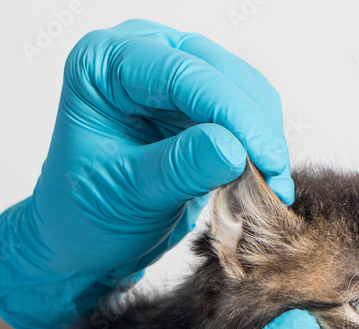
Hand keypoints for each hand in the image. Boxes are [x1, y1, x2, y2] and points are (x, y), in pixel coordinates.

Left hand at [0, 19, 293, 328]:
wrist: (82, 243)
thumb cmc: (85, 218)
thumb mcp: (129, 196)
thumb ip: (179, 168)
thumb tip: (234, 147)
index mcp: (103, 64)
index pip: (182, 73)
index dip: (232, 114)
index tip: (265, 158)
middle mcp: (139, 54)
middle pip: (219, 71)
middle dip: (253, 126)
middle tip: (276, 179)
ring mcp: (170, 72)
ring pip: (242, 87)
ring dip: (263, 135)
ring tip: (269, 187)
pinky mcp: (196, 100)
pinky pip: (245, 109)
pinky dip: (259, 143)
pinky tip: (261, 178)